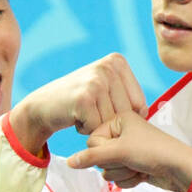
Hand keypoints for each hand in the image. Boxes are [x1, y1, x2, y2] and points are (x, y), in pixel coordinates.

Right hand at [9, 53, 146, 154]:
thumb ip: (128, 97)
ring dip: (98, 127)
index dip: (123, 118)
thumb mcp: (107, 91)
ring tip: (82, 113)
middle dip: (109, 123)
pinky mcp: (84, 98)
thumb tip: (149, 113)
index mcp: (118, 62)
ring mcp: (96, 80)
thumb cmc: (80, 103)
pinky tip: (74, 117)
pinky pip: (97, 128)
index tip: (103, 108)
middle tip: (90, 111)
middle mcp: (108, 66)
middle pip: (127, 114)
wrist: (42, 106)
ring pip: (112, 123)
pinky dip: (86, 130)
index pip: (139, 105)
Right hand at [66, 111, 191, 191]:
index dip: (102, 151)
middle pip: (99, 157)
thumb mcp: (119, 151)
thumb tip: (69, 162)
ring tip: (139, 167)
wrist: (181, 169)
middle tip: (132, 160)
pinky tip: (143, 175)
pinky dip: (129, 180)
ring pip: (108, 170)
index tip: (120, 150)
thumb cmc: (154, 152)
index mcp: (118, 120)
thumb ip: (91, 157)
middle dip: (115, 164)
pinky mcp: (134, 166)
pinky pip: (118, 178)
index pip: (91, 141)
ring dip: (123, 173)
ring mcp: (128, 151)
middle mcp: (122, 133)